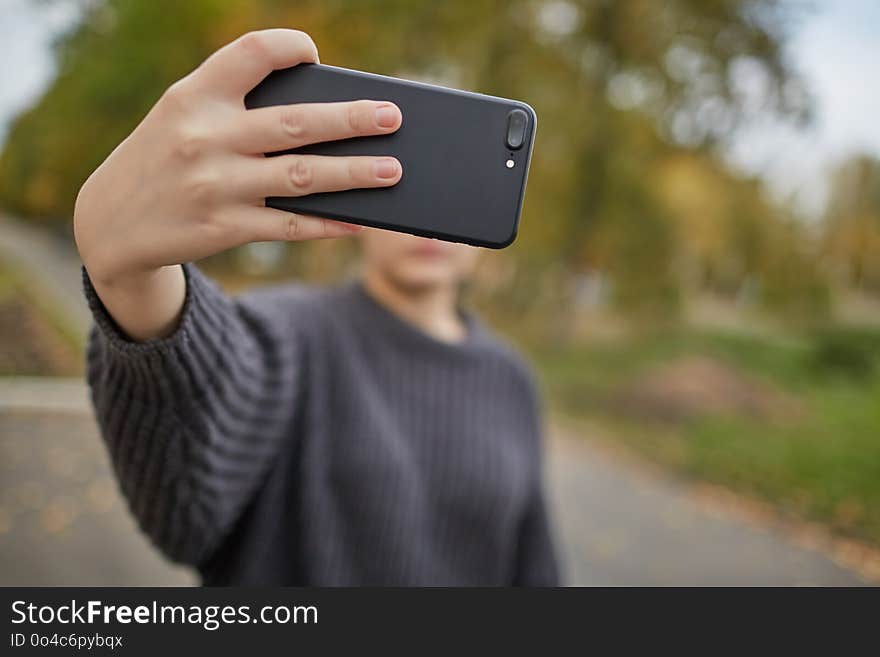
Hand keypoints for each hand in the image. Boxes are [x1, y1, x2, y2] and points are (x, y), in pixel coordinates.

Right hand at [73, 29, 401, 339]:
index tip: (315, 55)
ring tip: (393, 170)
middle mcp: (206, 137)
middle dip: (351, 119)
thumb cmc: (164, 158)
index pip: (251, 53)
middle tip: (393, 116)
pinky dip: (329, 222)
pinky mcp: (225, 228)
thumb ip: (236, 105)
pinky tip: (359, 219)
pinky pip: (290, 225)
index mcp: (194, 96)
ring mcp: (217, 185)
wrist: (109, 223)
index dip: (289, 47)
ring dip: (354, 174)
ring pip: (302, 177)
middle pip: (295, 122)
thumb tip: (322, 117)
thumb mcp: (181, 116)